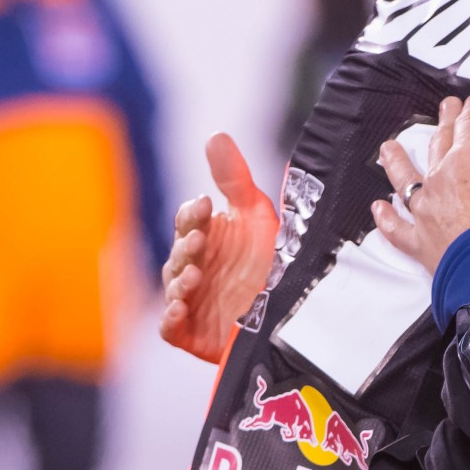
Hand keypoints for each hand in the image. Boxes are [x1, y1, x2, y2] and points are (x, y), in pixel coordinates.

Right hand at [159, 133, 279, 363]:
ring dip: (180, 279)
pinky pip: (170, 327)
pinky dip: (169, 318)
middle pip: (178, 253)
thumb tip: (214, 135)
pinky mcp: (194, 334)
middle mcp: (196, 268)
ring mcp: (193, 301)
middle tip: (201, 241)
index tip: (206, 205)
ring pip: (173, 287)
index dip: (192, 214)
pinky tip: (179, 309)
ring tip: (196, 274)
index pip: (188, 221)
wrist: (299, 312)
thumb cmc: (276, 261)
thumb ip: (234, 178)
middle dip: (187, 246)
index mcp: (207, 239)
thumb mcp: (257, 215)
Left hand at [372, 87, 469, 271]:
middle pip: (441, 143)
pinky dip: (388, 218)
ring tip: (389, 148)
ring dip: (398, 162)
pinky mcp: (421, 241)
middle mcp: (442, 177)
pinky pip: (398, 227)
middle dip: (445, 123)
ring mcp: (427, 209)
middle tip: (445, 109)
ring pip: (407, 179)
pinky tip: (380, 208)